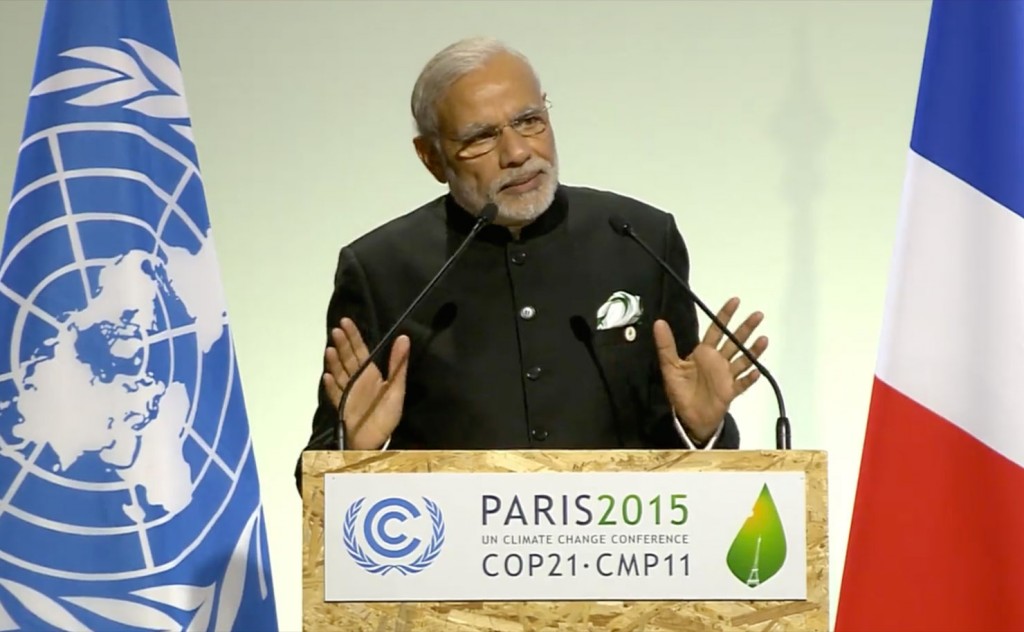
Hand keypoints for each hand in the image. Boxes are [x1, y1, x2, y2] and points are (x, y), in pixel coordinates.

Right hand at [322, 317, 409, 449]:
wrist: (376, 442)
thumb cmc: (387, 416)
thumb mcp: (396, 388)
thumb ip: (398, 364)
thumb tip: (404, 338)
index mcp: (371, 374)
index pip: (361, 350)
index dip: (354, 336)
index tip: (346, 321)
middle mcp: (358, 380)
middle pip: (348, 358)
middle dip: (342, 344)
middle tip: (335, 329)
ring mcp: (348, 393)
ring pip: (339, 372)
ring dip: (334, 361)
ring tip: (329, 350)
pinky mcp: (341, 406)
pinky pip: (334, 393)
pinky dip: (330, 385)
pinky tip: (326, 376)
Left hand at [654, 297, 767, 441]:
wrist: (689, 417)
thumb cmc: (681, 391)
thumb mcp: (670, 366)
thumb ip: (666, 345)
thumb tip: (659, 322)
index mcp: (704, 353)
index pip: (716, 330)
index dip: (724, 316)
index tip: (735, 301)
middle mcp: (718, 361)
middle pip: (734, 341)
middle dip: (745, 329)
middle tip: (758, 315)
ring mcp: (726, 376)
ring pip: (743, 359)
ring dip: (753, 351)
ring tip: (763, 339)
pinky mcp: (730, 391)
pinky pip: (742, 384)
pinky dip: (749, 379)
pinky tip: (756, 371)